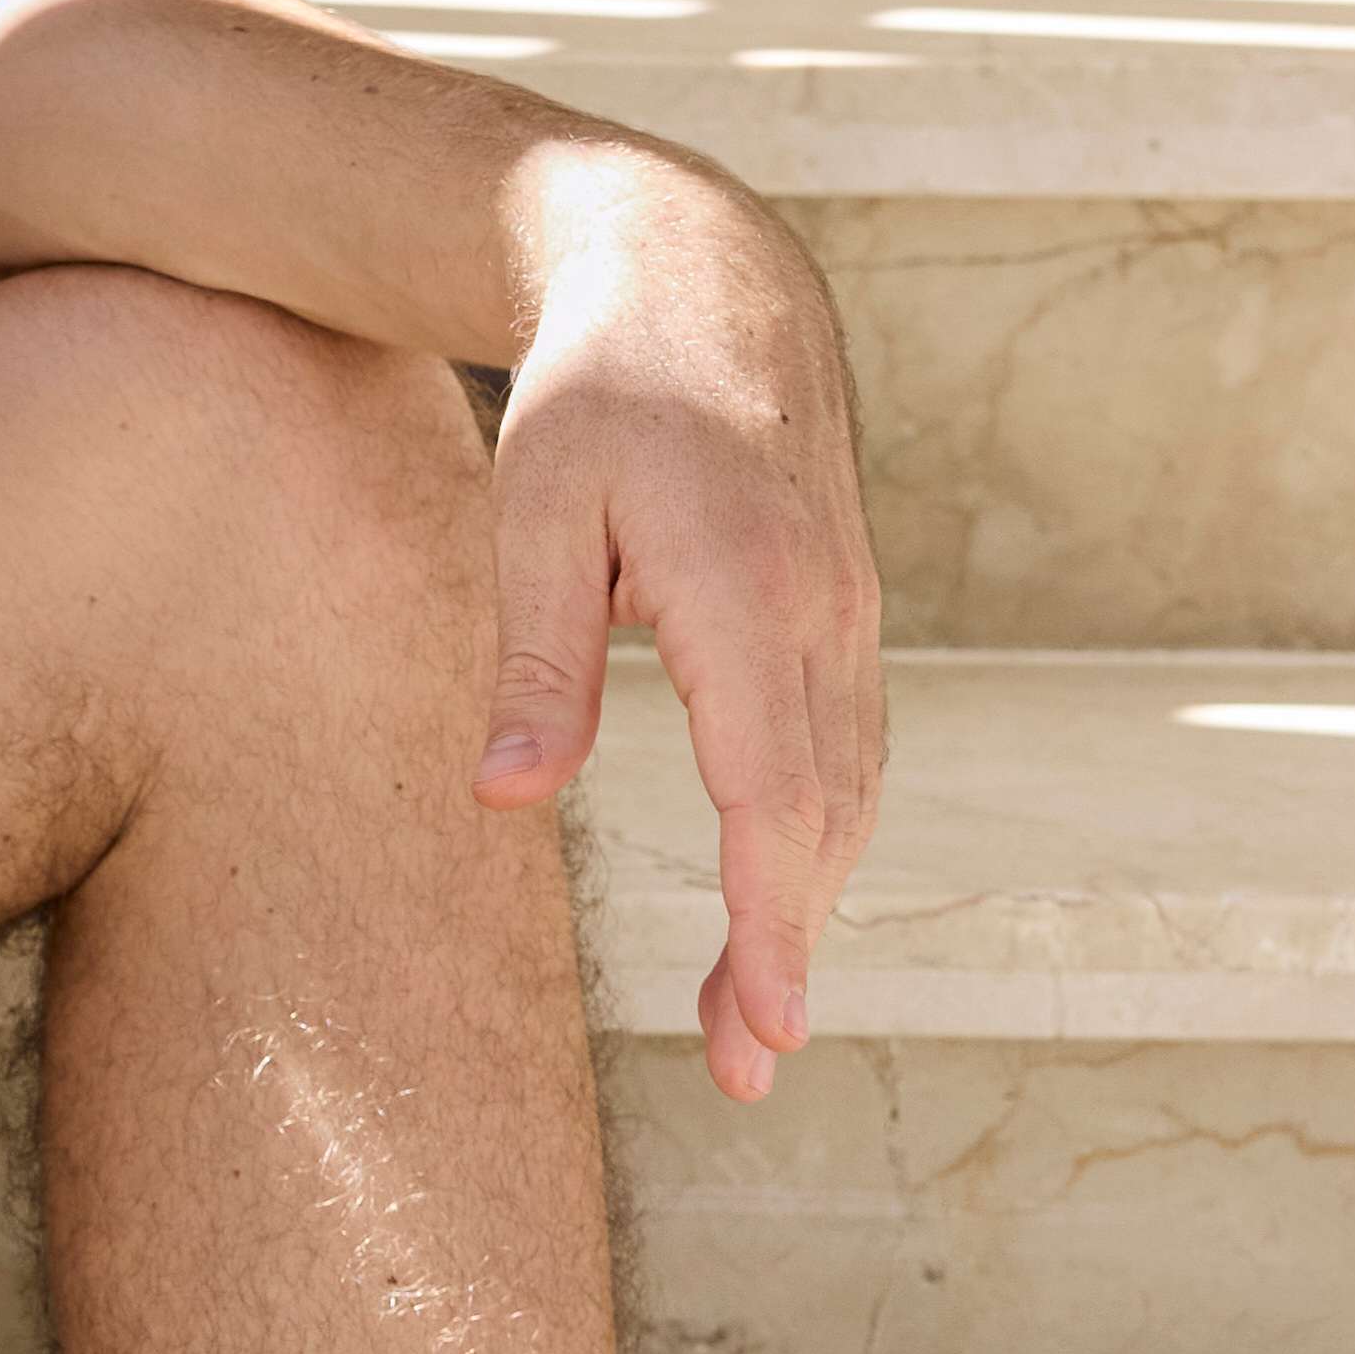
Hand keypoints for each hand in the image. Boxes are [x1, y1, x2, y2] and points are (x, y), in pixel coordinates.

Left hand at [472, 144, 884, 1101]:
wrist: (711, 282)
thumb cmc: (601, 391)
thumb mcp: (536, 505)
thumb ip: (534, 654)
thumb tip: (504, 797)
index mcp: (747, 587)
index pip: (771, 791)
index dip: (773, 919)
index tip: (769, 1023)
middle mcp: (824, 612)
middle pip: (821, 818)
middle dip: (789, 950)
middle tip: (745, 1072)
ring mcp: (850, 614)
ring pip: (846, 794)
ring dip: (808, 909)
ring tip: (750, 1023)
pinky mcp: (847, 616)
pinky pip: (845, 752)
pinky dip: (819, 841)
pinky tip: (778, 902)